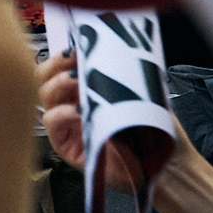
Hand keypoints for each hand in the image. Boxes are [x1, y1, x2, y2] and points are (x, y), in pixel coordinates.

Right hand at [38, 52, 164, 193]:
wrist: (168, 166)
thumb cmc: (156, 132)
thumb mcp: (140, 94)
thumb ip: (123, 75)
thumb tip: (111, 50)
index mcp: (86, 92)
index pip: (60, 67)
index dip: (64, 55)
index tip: (77, 46)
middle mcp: (72, 106)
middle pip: (45, 78)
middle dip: (56, 65)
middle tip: (73, 60)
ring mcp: (67, 126)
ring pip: (45, 97)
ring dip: (58, 84)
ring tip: (78, 82)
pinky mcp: (66, 147)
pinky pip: (51, 123)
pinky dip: (61, 113)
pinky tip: (79, 110)